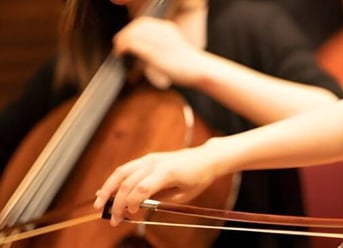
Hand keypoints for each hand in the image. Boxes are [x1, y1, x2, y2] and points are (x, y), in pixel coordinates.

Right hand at [93, 145, 217, 225]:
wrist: (205, 159)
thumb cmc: (197, 178)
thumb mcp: (183, 194)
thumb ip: (161, 200)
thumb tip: (139, 207)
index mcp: (167, 172)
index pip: (142, 188)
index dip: (132, 203)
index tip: (131, 215)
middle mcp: (154, 163)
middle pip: (128, 182)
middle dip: (117, 203)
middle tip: (113, 220)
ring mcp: (149, 159)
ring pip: (121, 173)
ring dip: (108, 189)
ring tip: (98, 205)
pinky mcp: (146, 159)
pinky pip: (126, 169)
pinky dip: (114, 181)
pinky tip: (106, 192)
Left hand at [113, 17, 200, 87]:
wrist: (199, 69)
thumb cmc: (187, 63)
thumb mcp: (174, 46)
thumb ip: (160, 43)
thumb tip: (144, 47)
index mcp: (167, 27)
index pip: (143, 22)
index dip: (130, 29)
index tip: (125, 39)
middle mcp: (162, 30)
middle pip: (136, 25)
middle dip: (124, 34)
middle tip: (119, 46)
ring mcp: (158, 40)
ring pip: (132, 33)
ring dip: (122, 40)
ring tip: (118, 50)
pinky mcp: (154, 52)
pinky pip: (134, 44)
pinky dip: (124, 47)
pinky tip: (121, 53)